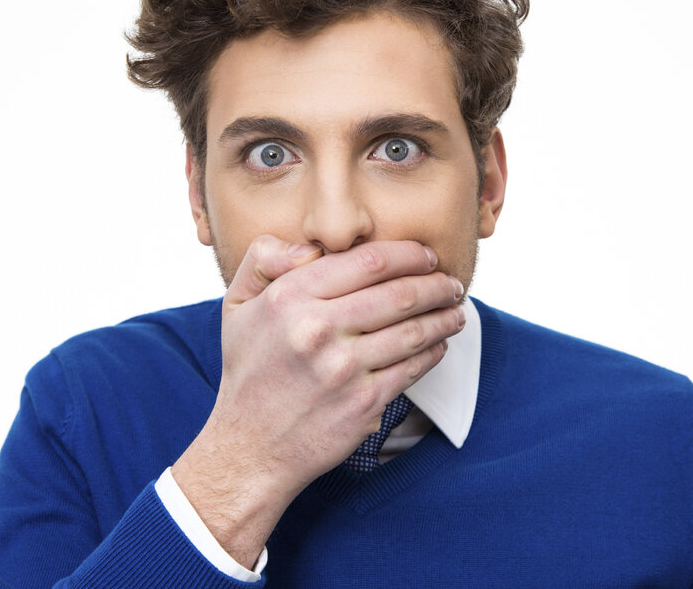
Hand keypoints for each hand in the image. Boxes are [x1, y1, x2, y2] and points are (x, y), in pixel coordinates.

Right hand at [171, 235, 464, 566]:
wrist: (250, 446)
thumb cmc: (249, 370)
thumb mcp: (238, 304)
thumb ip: (265, 258)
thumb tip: (312, 247)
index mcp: (289, 297)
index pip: (369, 261)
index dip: (409, 254)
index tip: (427, 256)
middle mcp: (316, 329)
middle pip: (401, 293)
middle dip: (438, 285)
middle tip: (451, 284)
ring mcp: (343, 368)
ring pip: (414, 331)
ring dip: (444, 317)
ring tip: (455, 312)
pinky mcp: (363, 403)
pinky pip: (413, 368)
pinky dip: (434, 352)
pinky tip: (439, 345)